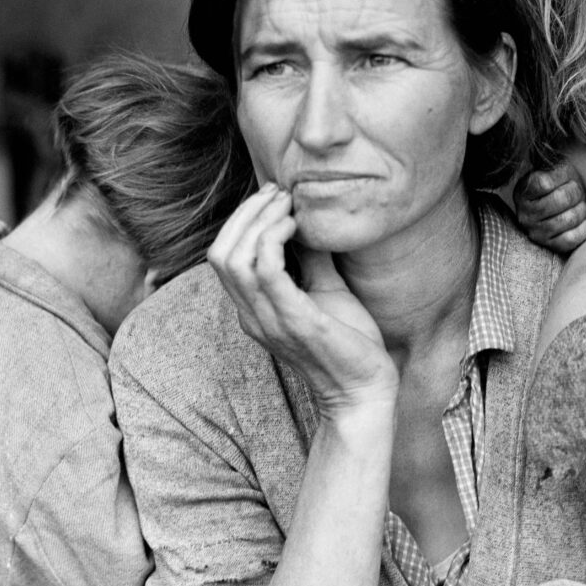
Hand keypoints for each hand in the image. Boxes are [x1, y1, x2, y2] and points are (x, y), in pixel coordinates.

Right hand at [208, 183, 398, 413]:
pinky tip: (297, 227)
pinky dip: (274, 239)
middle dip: (245, 213)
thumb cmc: (348, 344)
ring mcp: (269, 320)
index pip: (222, 257)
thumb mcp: (326, 291)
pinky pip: (266, 271)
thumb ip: (312, 259)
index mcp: (254, 310)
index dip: (241, 220)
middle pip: (220, 253)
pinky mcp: (294, 321)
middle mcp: (252, 316)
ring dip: (259, 220)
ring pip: (234, 258)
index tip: (274, 197)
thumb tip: (311, 220)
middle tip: (279, 193)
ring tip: (288, 205)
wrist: (365, 391)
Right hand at [513, 160, 585, 251]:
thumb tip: (562, 152)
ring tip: (580, 206)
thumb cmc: (560, 186)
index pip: (545, 181)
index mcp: (523, 191)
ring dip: (582, 210)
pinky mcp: (550, 246)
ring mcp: (536, 232)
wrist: (562, 209)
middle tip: (578, 192)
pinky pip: (573, 238)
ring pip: (570, 218)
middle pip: (561, 199)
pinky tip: (583, 222)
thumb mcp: (553, 170)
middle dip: (577, 192)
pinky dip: (584, 228)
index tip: (567, 176)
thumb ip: (554, 163)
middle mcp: (524, 214)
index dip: (563, 176)